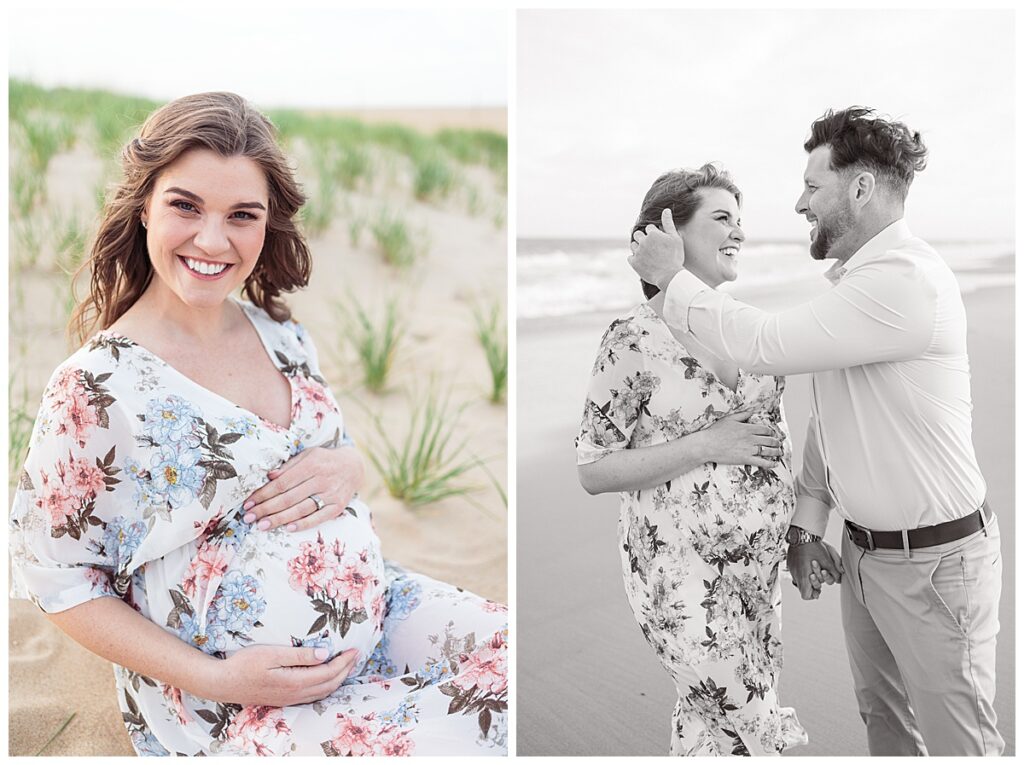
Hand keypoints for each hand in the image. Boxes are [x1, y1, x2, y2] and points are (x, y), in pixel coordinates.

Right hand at [203, 645, 359, 705]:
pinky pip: (312, 696)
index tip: (354, 649)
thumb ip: (300, 655)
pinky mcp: (283, 699)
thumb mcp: (273, 654)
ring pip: (322, 693)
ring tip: (346, 666)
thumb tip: (325, 654)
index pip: (328, 673)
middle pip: (329, 685)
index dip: (344, 662)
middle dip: (345, 670)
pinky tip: (325, 679)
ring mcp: (288, 699)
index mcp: (294, 682)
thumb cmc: (244, 664)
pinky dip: (325, 687)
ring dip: (337, 680)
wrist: (222, 682)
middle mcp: (294, 694)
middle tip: (355, 656)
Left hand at [243, 446, 364, 531]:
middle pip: (289, 497)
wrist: (354, 466)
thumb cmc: (324, 460)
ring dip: (280, 519)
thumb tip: (269, 476)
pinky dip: (304, 524)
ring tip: (262, 526)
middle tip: (249, 518)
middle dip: (266, 509)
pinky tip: (288, 528)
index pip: (282, 482)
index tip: (248, 503)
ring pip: (301, 509)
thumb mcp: (308, 455)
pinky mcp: (338, 506)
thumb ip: (289, 466)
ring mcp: (331, 494)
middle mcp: (321, 479)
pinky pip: (319, 517)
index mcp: (311, 464)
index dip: (263, 494)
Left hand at [627, 207, 685, 290]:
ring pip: (633, 245)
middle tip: (651, 247)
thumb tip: (666, 210)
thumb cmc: (675, 257)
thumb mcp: (675, 239)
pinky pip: (630, 257)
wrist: (670, 276)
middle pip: (637, 234)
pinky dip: (635, 258)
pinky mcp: (634, 263)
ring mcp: (637, 252)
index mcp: (653, 234)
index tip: (659, 241)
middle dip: (643, 238)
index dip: (654, 234)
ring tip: (648, 254)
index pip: (649, 228)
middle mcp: (643, 241)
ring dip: (638, 247)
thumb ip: (668, 224)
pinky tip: (643, 261)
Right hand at [702, 410, 783, 467]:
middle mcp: (751, 438)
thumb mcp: (729, 419)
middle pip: (769, 440)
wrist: (707, 445)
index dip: (771, 432)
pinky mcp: (745, 459)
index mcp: (748, 428)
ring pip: (768, 450)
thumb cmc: (716, 431)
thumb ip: (742, 414)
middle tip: (779, 443)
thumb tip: (752, 410)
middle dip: (776, 442)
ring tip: (780, 453)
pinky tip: (774, 464)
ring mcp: (749, 449)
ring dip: (776, 452)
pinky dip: (770, 464)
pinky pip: (761, 462)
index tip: (772, 434)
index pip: (765, 429)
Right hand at [787, 540, 843, 599]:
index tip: (818, 590)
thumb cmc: (813, 547)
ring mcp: (792, 569)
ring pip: (800, 579)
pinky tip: (807, 563)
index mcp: (804, 577)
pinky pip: (796, 571)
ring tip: (814, 568)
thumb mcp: (828, 561)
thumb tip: (839, 579)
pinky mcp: (790, 563)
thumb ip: (834, 572)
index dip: (813, 594)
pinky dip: (803, 570)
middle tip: (818, 576)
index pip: (806, 595)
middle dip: (814, 583)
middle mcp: (796, 575)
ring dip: (808, 576)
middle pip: (804, 588)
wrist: (802, 534)